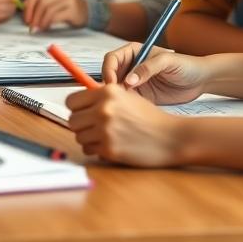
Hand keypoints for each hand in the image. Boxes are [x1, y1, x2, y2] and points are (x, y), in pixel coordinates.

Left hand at [23, 0, 85, 32]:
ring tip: (37, 27)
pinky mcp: (73, 9)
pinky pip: (55, 16)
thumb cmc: (65, 7)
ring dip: (39, 20)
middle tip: (30, 24)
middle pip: (41, 0)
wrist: (85, 12)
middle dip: (33, 14)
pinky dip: (47, 23)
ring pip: (47, 8)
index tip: (25, 16)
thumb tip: (23, 6)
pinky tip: (45, 27)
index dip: (28, 4)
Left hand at [65, 84, 182, 166]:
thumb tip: (77, 102)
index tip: (82, 112)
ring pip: (78, 136)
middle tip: (94, 127)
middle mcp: (104, 108)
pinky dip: (96, 149)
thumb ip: (102, 97)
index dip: (76, 108)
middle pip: (72, 119)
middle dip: (81, 124)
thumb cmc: (149, 118)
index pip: (71, 100)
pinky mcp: (109, 148)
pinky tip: (110, 145)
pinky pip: (88, 149)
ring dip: (88, 138)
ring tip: (105, 136)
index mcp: (108, 92)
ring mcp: (105, 129)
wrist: (171, 137)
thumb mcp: (126, 97)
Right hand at [100, 41, 209, 103]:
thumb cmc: (186, 65)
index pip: (112, 59)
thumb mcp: (167, 62)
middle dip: (109, 86)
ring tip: (123, 105)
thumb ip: (148, 67)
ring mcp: (134, 82)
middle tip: (114, 97)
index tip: (112, 83)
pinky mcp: (141, 96)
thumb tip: (129, 79)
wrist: (200, 81)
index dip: (108, 70)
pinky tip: (131, 110)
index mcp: (133, 52)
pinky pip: (127, 101)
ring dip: (116, 97)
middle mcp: (131, 66)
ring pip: (116, 90)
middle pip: (110, 75)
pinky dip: (125, 105)